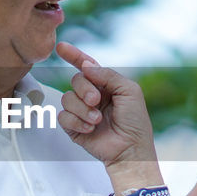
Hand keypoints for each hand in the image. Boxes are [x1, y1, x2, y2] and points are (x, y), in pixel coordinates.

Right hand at [55, 41, 157, 170]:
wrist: (130, 149)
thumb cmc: (135, 121)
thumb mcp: (129, 91)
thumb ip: (108, 75)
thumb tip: (86, 66)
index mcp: (105, 84)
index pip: (86, 66)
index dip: (74, 56)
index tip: (61, 47)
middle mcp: (92, 95)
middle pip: (75, 80)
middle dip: (84, 89)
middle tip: (96, 101)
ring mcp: (81, 111)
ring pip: (67, 99)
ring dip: (83, 109)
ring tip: (97, 120)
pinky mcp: (73, 127)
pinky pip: (63, 116)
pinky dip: (76, 121)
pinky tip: (90, 129)